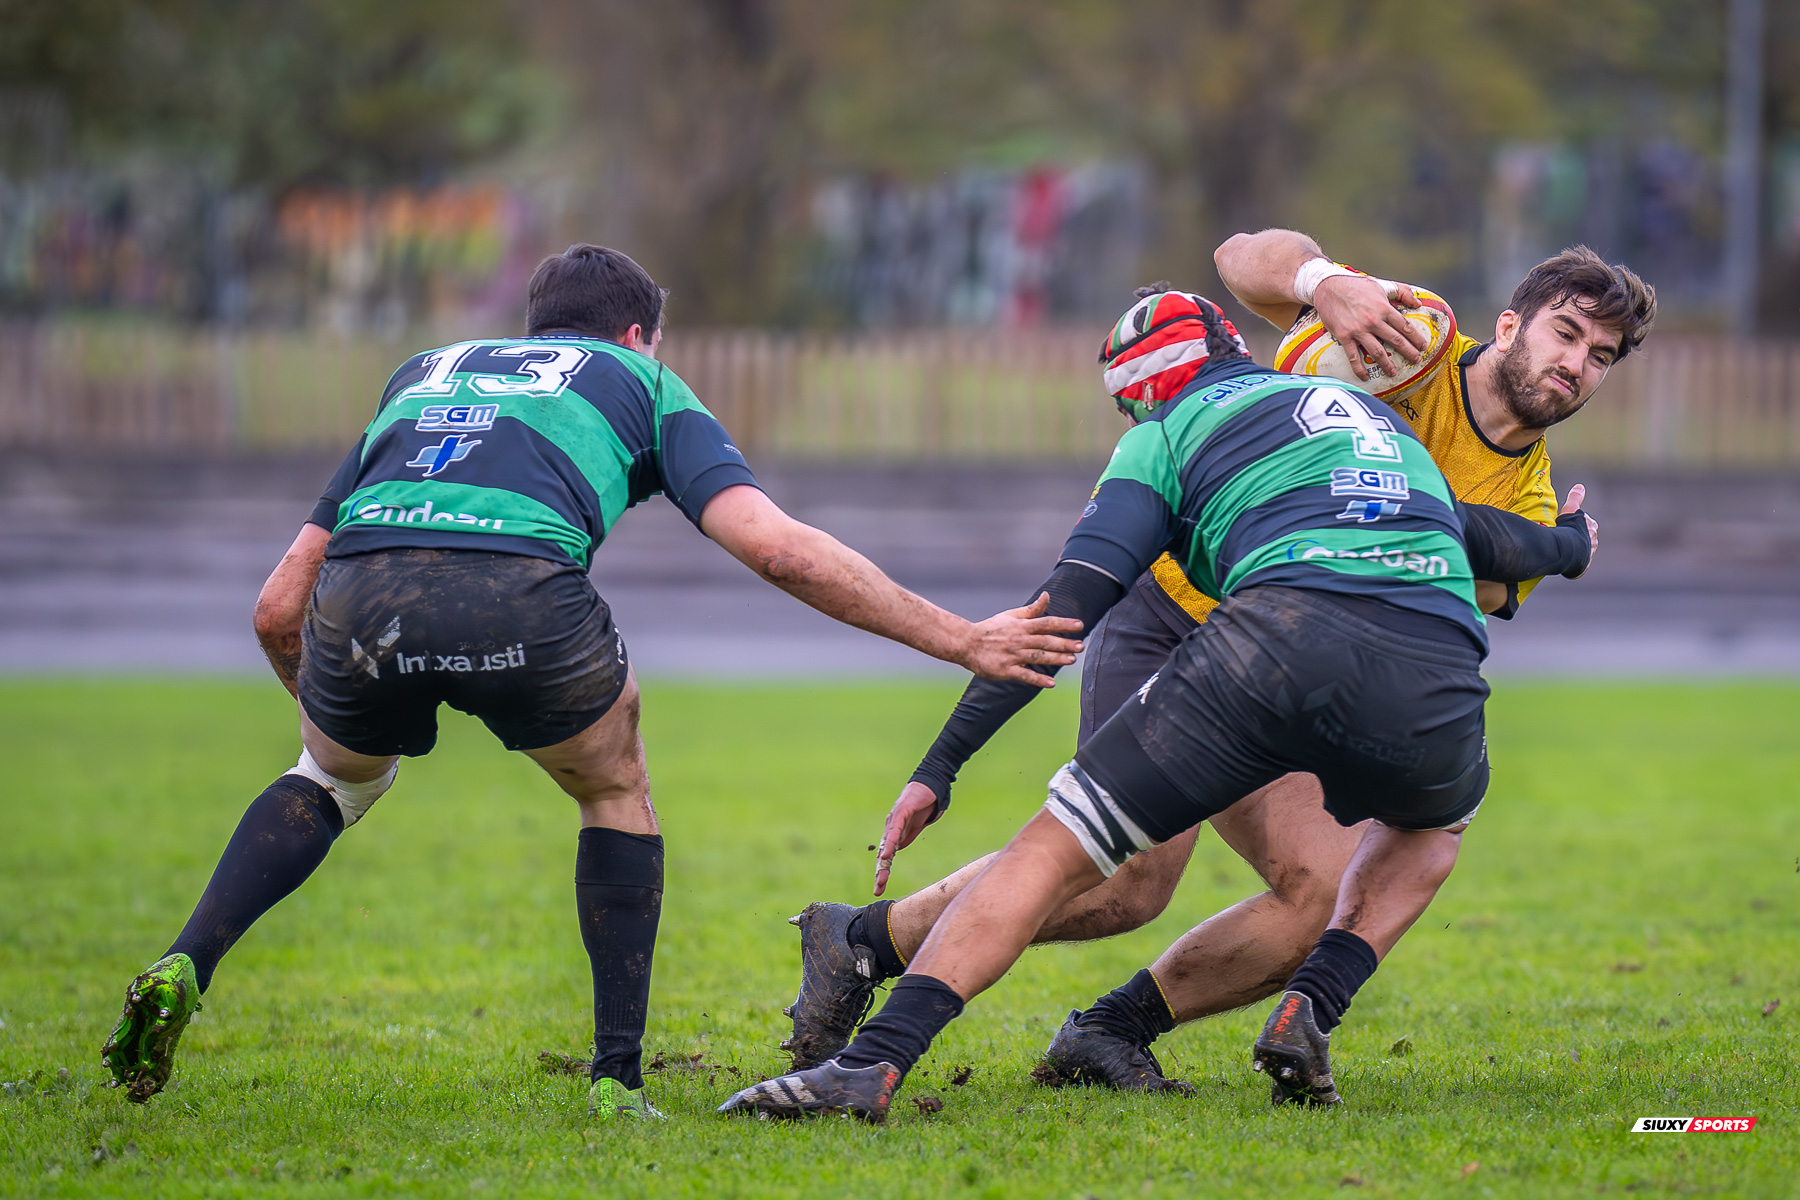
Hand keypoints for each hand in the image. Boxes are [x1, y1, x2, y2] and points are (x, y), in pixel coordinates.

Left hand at [874, 781, 939, 895]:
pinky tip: (887, 854)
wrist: (930, 784)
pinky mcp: (902, 811)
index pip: (886, 856)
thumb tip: (897, 849)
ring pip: (887, 844)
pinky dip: (890, 843)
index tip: (879, 888)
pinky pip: (894, 830)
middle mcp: (891, 828)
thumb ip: (905, 836)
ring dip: (883, 861)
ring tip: (881, 876)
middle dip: (881, 872)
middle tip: (878, 889)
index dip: (882, 872)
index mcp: (895, 834)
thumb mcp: (915, 827)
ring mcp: (895, 820)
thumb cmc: (922, 804)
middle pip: (883, 853)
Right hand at [960, 592, 1082, 685]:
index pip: (1046, 623)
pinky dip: (1037, 679)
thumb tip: (1047, 595)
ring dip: (1055, 659)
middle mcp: (1019, 640)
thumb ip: (1031, 609)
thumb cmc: (990, 629)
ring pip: (1038, 657)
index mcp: (1021, 626)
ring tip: (1071, 660)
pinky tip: (1051, 683)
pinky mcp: (1005, 670)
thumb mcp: (1010, 616)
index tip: (1080, 625)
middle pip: (1045, 641)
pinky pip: (1024, 675)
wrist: (966, 643)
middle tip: (1080, 646)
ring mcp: (1012, 655)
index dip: (1064, 624)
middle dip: (1064, 643)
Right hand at [1313, 274, 1426, 381]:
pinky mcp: (1344, 336)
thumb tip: (1417, 303)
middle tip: (1416, 360)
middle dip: (1408, 352)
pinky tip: (1365, 377)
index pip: (1405, 326)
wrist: (1328, 287)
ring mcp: (1358, 330)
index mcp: (1383, 308)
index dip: (1415, 337)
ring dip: (1386, 364)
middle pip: (1395, 340)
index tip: (1423, 345)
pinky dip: (1359, 368)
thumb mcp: (1381, 284)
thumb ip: (1401, 291)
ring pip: (1377, 351)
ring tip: (1393, 372)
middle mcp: (1373, 321)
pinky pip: (1353, 356)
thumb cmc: (1355, 285)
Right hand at [1559, 483, 1597, 574]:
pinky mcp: (1583, 565)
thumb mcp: (1570, 509)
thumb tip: (1580, 486)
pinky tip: (1563, 561)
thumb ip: (1575, 498)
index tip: (1565, 526)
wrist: (1569, 549)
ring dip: (1573, 549)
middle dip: (1575, 537)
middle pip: (1583, 537)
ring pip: (1580, 550)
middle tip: (1562, 537)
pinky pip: (1577, 563)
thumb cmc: (1569, 528)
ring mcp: (1589, 553)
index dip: (1574, 524)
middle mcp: (1593, 540)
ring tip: (1561, 549)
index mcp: (1592, 527)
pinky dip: (1572, 562)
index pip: (1584, 523)